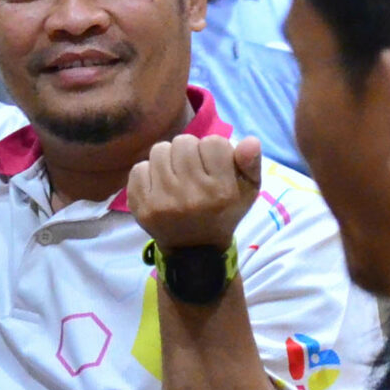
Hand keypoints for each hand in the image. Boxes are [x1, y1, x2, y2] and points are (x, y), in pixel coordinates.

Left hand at [128, 134, 262, 255]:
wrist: (194, 249)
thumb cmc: (223, 212)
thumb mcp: (247, 190)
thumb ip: (251, 163)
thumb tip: (250, 140)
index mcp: (221, 191)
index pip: (214, 142)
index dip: (213, 150)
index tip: (213, 166)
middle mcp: (191, 196)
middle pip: (183, 142)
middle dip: (189, 152)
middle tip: (192, 169)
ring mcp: (163, 202)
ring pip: (159, 150)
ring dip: (168, 158)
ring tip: (176, 175)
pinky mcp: (141, 206)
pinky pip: (138, 168)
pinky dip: (149, 173)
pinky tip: (159, 186)